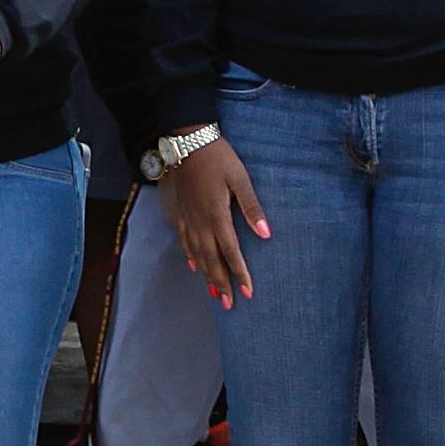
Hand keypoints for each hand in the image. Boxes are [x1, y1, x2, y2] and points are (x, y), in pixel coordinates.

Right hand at [160, 133, 268, 309]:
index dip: (240, 274)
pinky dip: (189, 256)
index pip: (231, 252)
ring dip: (206, 276)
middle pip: (211, 260)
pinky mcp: (178, 212)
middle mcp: (200, 222)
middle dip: (222, 283)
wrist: (185, 141)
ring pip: (196, 254)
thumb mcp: (240, 179)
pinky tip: (193, 266)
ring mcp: (186, 219)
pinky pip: (183, 241)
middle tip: (229, 304)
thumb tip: (266, 235)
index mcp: (217, 216)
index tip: (248, 293)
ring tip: (215, 294)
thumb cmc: (218, 157)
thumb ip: (252, 207)